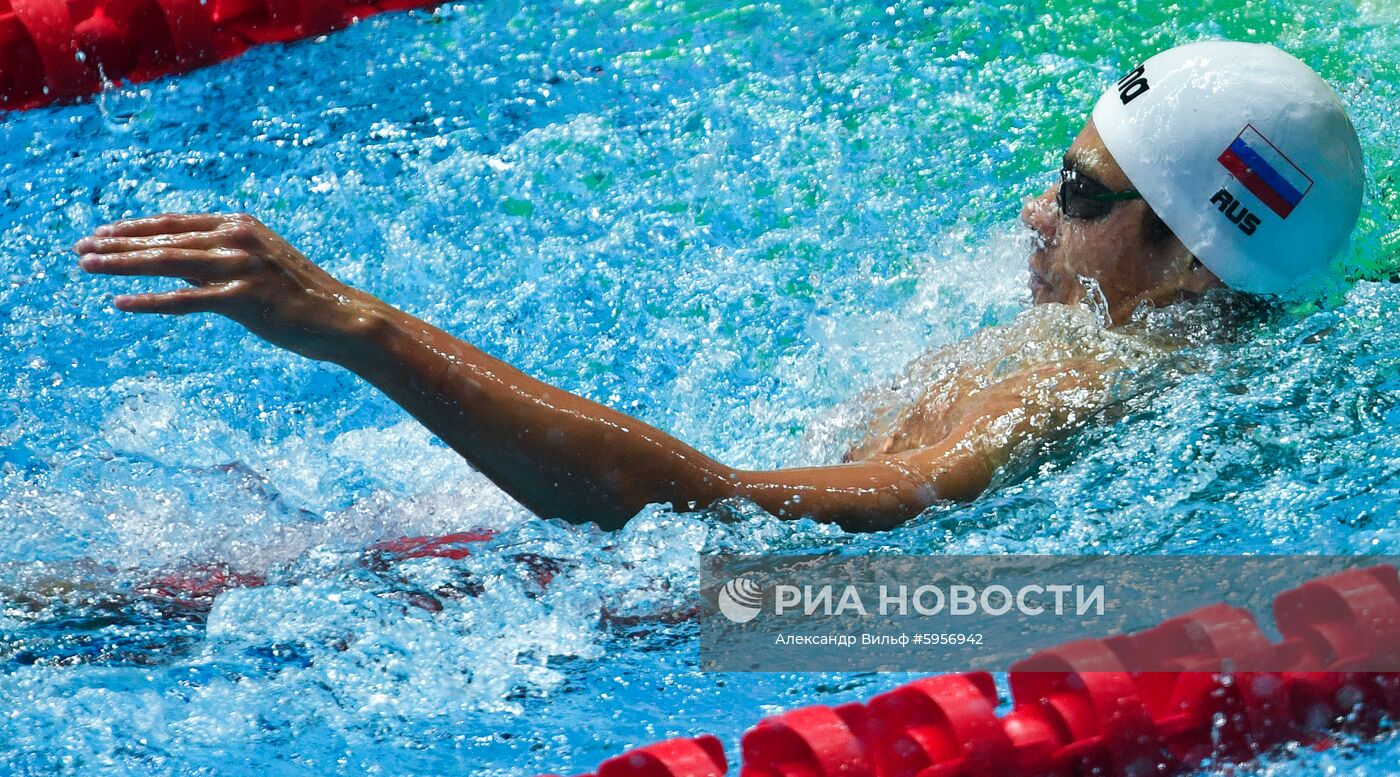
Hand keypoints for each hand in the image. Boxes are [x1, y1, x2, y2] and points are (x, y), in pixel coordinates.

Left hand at [75, 213, 383, 361]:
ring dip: (122, 265)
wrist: (342, 318)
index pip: (174, 223)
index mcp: (239, 225)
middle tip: (79, 249)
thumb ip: (218, 258)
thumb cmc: (301, 295)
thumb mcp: (259, 263)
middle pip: (163, 239)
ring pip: (167, 262)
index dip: (133, 227)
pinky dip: (150, 301)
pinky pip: (186, 300)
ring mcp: (240, 267)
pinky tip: (121, 303)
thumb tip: (176, 261)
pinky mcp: (243, 298)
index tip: (101, 233)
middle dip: (116, 244)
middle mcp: (236, 238)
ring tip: (88, 267)